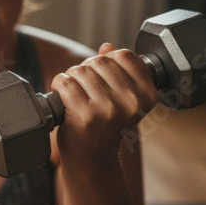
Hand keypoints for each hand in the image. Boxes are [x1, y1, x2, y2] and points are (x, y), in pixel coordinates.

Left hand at [52, 43, 157, 166]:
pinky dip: (58, 85)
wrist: (92, 157)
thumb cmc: (106, 125)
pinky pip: (66, 82)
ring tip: (74, 94)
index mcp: (147, 94)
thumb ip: (117, 70)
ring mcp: (109, 109)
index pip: (124, 56)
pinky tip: (63, 97)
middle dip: (86, 69)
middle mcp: (132, 102)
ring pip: (80, 70)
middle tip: (84, 88)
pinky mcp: (86, 115)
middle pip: (100, 61)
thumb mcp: (121, 98)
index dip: (106, 60)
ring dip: (71, 78)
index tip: (102, 76)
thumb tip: (107, 47)